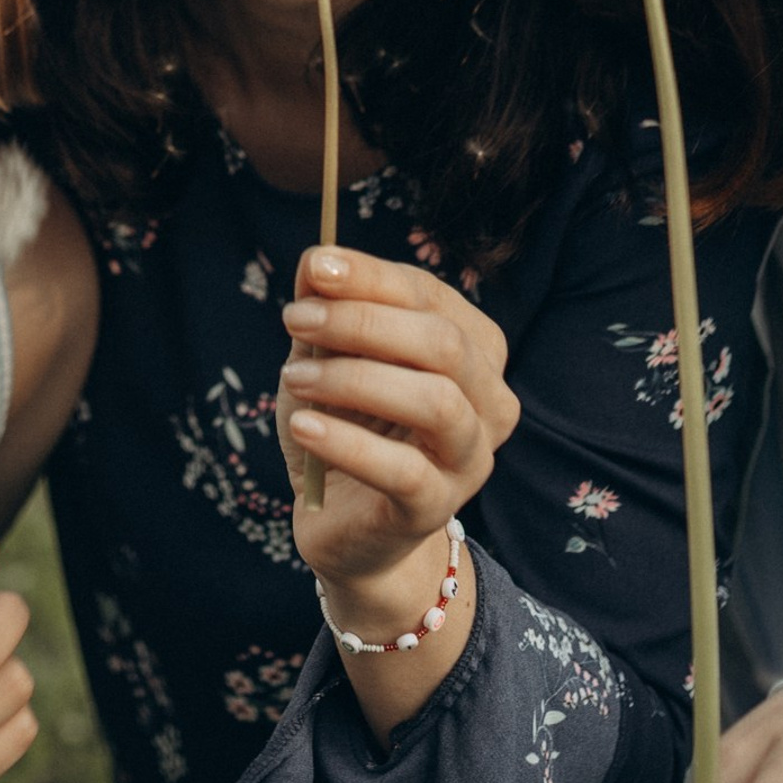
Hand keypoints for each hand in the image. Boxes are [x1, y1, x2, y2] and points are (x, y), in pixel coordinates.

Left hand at [277, 246, 518, 592]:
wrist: (342, 522)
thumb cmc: (343, 423)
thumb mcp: (325, 358)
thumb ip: (326, 311)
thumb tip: (317, 260)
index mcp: (472, 347)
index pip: (430, 295)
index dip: (371, 276)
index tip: (315, 265)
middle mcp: (489, 399)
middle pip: (443, 343)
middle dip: (362, 322)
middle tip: (294, 319)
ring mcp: (471, 457)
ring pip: (438, 402)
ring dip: (355, 380)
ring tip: (294, 378)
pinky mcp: (438, 507)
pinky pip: (404, 470)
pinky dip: (347, 442)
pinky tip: (303, 426)